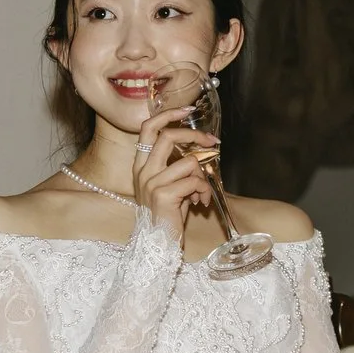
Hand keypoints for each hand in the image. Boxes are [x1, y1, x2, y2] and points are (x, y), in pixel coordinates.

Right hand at [128, 106, 213, 239]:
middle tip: (212, 143)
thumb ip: (179, 166)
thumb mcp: (172, 186)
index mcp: (141, 165)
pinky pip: (194, 181)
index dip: (168, 114)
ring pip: (189, 162)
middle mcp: (142, 170)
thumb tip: (202, 150)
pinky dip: (204, 190)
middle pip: (168, 136)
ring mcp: (150, 182)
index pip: (148, 127)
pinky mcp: (162, 194)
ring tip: (201, 193)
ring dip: (203, 177)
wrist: (159, 243)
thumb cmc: (169, 215)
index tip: (188, 109)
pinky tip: (201, 202)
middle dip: (195, 136)